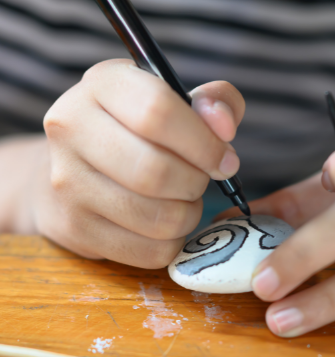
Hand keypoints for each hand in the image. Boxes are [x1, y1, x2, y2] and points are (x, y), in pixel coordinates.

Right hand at [34, 59, 244, 266]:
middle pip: (155, 171)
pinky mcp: (75, 228)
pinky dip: (172, 243)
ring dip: (188, 215)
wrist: (76, 169)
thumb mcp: (176, 102)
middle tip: (200, 182)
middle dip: (196, 183)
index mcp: (102, 85)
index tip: (225, 161)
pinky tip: (165, 225)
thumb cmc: (140, 133)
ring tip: (183, 201)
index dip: (205, 143)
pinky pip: (149, 252)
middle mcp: (72, 129)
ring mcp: (67, 183)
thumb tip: (224, 126)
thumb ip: (213, 103)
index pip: (158, 111)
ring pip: (157, 218)